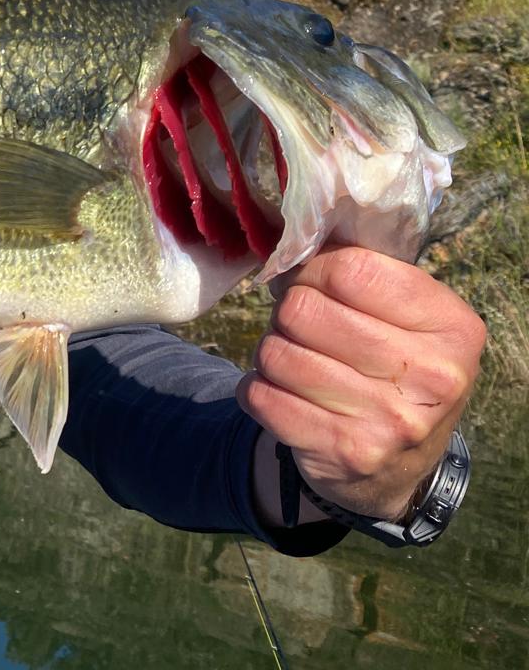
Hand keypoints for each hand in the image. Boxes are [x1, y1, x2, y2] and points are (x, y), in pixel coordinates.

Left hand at [238, 245, 485, 524]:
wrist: (399, 466)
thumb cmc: (396, 368)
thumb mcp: (406, 317)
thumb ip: (361, 273)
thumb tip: (291, 244)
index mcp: (454, 326)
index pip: (349, 269)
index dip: (312, 269)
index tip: (310, 282)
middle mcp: (432, 376)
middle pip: (303, 310)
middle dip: (288, 313)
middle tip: (302, 328)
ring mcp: (392, 420)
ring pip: (276, 352)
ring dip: (272, 352)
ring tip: (297, 362)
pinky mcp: (347, 452)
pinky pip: (260, 396)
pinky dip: (258, 389)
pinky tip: (284, 395)